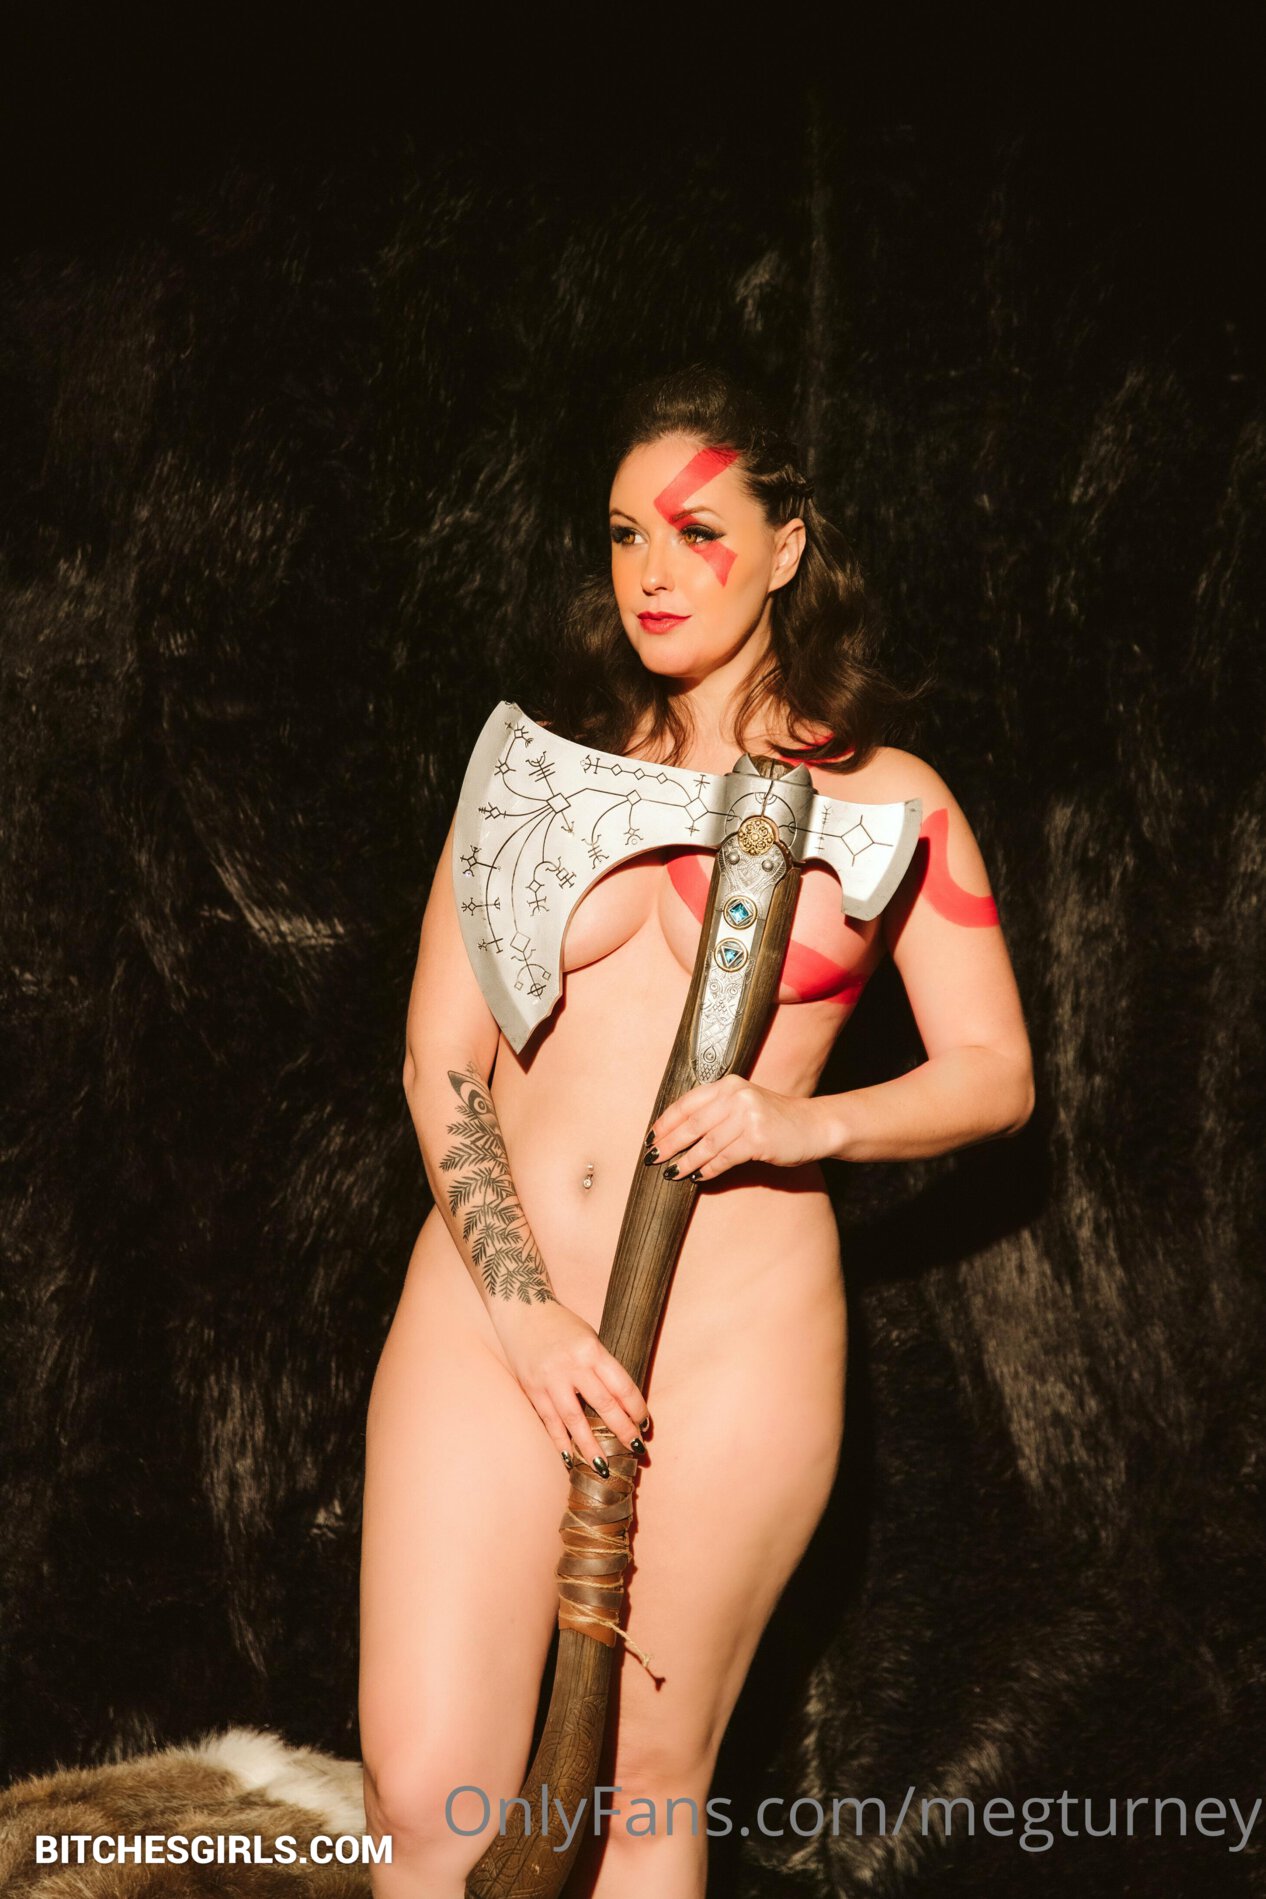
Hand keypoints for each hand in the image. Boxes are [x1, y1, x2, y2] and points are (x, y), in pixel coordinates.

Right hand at [491, 1298, 649, 1472]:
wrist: (522, 1310)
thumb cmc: (562, 1325)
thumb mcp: (589, 1337)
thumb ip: (602, 1366)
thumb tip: (621, 1402)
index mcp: (591, 1350)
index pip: (621, 1385)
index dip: (636, 1408)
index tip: (645, 1424)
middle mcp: (571, 1365)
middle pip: (603, 1405)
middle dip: (621, 1430)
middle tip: (635, 1449)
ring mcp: (550, 1379)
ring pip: (574, 1420)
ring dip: (590, 1446)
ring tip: (603, 1467)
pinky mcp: (532, 1388)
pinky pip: (549, 1421)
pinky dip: (560, 1441)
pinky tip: (569, 1458)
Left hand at [647, 1076, 826, 1181]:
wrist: (815, 1125)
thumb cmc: (775, 1119)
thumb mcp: (744, 1105)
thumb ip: (716, 1112)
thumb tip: (677, 1134)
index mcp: (728, 1085)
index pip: (687, 1103)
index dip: (665, 1122)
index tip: (650, 1137)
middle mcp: (736, 1096)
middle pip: (692, 1124)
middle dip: (669, 1144)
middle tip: (652, 1158)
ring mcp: (748, 1116)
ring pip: (706, 1144)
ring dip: (685, 1161)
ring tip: (671, 1173)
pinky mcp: (757, 1139)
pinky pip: (724, 1158)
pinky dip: (708, 1169)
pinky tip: (697, 1177)